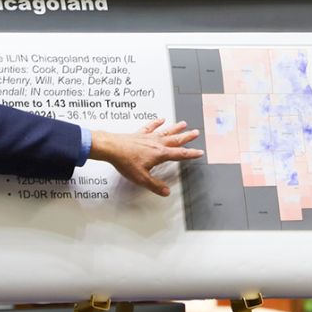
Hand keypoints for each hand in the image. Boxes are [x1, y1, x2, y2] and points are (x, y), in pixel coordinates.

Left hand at [89, 118, 203, 195]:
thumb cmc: (125, 161)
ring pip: (166, 131)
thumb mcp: (142, 178)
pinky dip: (157, 122)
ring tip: (184, 124)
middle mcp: (156, 143)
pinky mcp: (139, 134)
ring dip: (176, 128)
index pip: (180, 154)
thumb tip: (166, 191)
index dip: (191, 154)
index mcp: (160, 154)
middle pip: (175, 139)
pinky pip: (151, 126)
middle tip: (196, 132)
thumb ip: (155, 185)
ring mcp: (148, 137)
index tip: (200, 152)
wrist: (112, 148)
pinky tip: (161, 119)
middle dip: (187, 137)